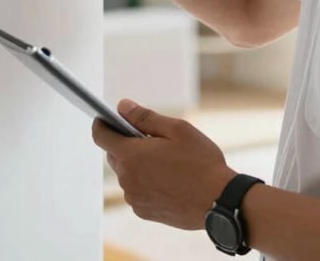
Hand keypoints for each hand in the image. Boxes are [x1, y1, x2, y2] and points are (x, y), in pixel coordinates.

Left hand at [92, 99, 235, 229]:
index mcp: (132, 156)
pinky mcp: (144, 212)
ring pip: (126, 174)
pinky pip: (136, 191)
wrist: (218, 202)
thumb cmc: (200, 162)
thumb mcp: (176, 129)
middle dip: (125, 143)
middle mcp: (127, 179)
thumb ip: (144, 117)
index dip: (101, 124)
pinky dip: (144, 182)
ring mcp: (134, 198)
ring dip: (136, 164)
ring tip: (163, 160)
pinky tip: (166, 178)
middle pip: (114, 155)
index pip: (101, 136)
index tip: (103, 117)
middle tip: (149, 138)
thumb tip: (122, 107)